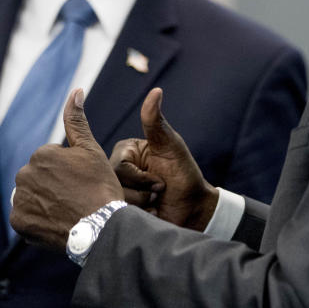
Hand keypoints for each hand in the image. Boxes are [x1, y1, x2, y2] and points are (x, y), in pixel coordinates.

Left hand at [10, 89, 123, 250]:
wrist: (102, 226)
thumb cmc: (100, 186)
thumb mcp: (91, 150)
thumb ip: (77, 120)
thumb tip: (75, 91)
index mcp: (41, 154)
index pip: (51, 161)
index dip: (68, 172)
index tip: (81, 182)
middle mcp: (24, 174)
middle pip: (38, 178)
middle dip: (52, 185)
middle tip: (75, 198)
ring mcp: (20, 200)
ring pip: (31, 197)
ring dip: (43, 202)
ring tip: (65, 211)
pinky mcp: (19, 222)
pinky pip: (25, 218)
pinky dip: (37, 220)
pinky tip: (55, 222)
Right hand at [111, 88, 218, 230]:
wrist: (194, 209)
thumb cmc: (185, 175)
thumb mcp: (171, 147)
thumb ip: (156, 122)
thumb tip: (156, 91)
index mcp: (125, 151)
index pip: (118, 166)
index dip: (140, 178)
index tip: (160, 179)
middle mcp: (117, 168)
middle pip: (114, 185)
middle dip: (142, 193)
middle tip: (160, 191)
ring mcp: (119, 189)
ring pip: (116, 202)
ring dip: (142, 205)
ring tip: (156, 202)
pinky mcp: (121, 208)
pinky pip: (119, 216)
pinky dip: (139, 216)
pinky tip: (151, 213)